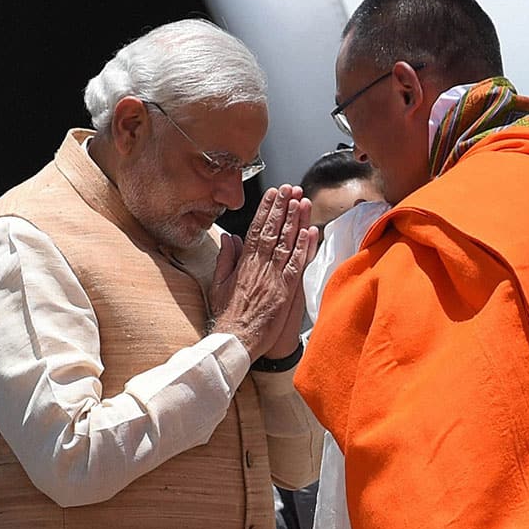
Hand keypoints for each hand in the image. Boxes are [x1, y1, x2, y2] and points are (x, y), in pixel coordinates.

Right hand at [211, 184, 318, 360]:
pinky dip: (304, 247)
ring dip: (295, 220)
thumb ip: (225, 258)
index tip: (274, 193)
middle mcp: (259, 266)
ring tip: (301, 200)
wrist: (234, 340)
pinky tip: (310, 231)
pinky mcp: (284, 291)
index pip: (257, 229)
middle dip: (282, 207)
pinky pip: (296, 265)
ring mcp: (272, 278)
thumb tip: (229, 236)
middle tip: (291, 188)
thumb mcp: (218, 284)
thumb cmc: (227, 316)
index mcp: (243, 263)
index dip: (266, 209)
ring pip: (286, 243)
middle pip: (273, 231)